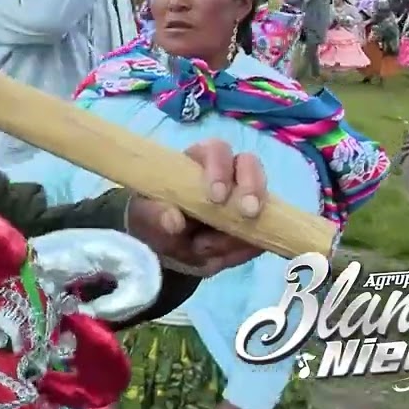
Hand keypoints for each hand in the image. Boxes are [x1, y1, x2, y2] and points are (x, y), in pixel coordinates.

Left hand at [127, 139, 267, 276]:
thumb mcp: (144, 217)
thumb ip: (154, 215)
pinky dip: (246, 247)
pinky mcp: (256, 224)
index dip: (221, 169)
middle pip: (251, 166)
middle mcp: (228, 173)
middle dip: (252, 188)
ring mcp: (246, 199)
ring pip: (264, 201)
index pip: (217, 150)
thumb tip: (173, 221)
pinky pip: (263, 233)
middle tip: (247, 213)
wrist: (165, 248)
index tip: (216, 197)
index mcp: (198, 161)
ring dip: (245, 227)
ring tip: (212, 250)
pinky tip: (221, 257)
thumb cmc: (154, 219)